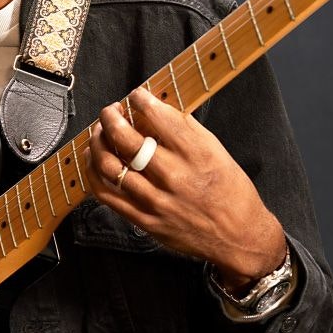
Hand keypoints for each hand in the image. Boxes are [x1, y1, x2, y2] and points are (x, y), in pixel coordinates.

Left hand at [83, 87, 286, 292]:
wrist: (239, 237)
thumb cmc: (231, 192)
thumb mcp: (217, 151)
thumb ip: (186, 130)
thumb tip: (156, 109)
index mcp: (196, 154)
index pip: (158, 117)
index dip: (140, 100)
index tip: (136, 96)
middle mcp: (174, 176)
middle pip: (126, 139)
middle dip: (111, 118)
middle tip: (111, 111)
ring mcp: (156, 201)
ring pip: (110, 166)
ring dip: (98, 143)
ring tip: (99, 133)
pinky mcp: (145, 220)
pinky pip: (107, 195)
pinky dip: (94, 174)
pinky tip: (94, 161)